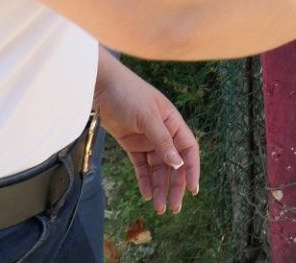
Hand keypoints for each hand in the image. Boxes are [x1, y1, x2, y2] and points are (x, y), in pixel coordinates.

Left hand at [94, 61, 201, 214]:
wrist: (101, 87)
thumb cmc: (129, 94)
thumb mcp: (148, 117)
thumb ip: (162, 140)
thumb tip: (177, 163)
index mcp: (173, 123)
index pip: (188, 149)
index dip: (192, 169)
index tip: (193, 190)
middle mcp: (163, 133)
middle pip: (173, 164)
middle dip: (175, 186)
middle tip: (174, 207)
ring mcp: (147, 140)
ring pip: (157, 169)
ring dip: (159, 187)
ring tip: (158, 207)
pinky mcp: (131, 144)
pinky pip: (141, 166)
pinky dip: (144, 180)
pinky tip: (146, 194)